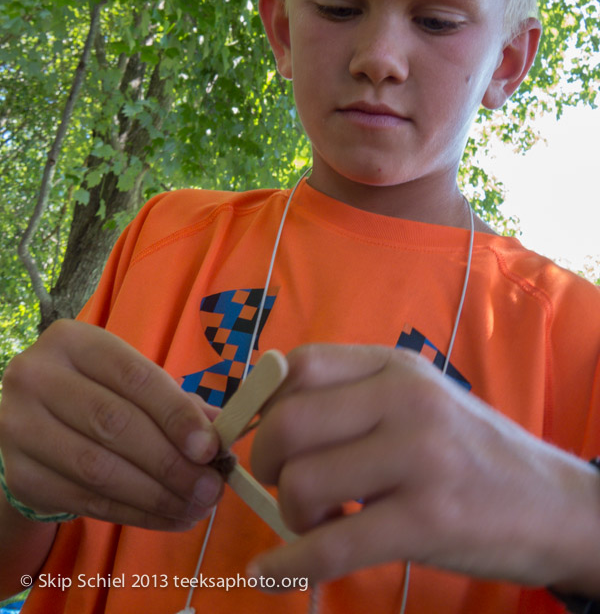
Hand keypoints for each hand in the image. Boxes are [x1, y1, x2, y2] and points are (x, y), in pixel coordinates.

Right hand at [0, 320, 223, 530]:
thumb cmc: (96, 392)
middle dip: (170, 462)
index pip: (133, 376)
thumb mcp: (131, 382)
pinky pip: (85, 500)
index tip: (210, 447)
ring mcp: (20, 426)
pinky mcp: (19, 474)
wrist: (33, 424)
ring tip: (196, 507)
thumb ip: (174, 401)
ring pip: (98, 468)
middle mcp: (37, 376)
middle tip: (210, 487)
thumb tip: (222, 430)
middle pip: (114, 423)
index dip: (176, 413)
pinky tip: (169, 518)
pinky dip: (134, 514)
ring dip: (156, 495)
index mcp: (73, 341)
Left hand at [250, 343, 599, 590]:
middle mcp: (405, 400)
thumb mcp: (419, 400)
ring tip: (320, 522)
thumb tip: (266, 417)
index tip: (254, 434)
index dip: (261, 403)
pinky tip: (272, 572)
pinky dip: (290, 564)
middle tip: (282, 485)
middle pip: (289, 423)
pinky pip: (332, 546)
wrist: (556, 504)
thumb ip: (354, 398)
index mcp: (396, 367)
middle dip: (265, 462)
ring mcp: (419, 458)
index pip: (299, 366)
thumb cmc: (472, 451)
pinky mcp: (428, 521)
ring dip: (291, 515)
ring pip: (303, 483)